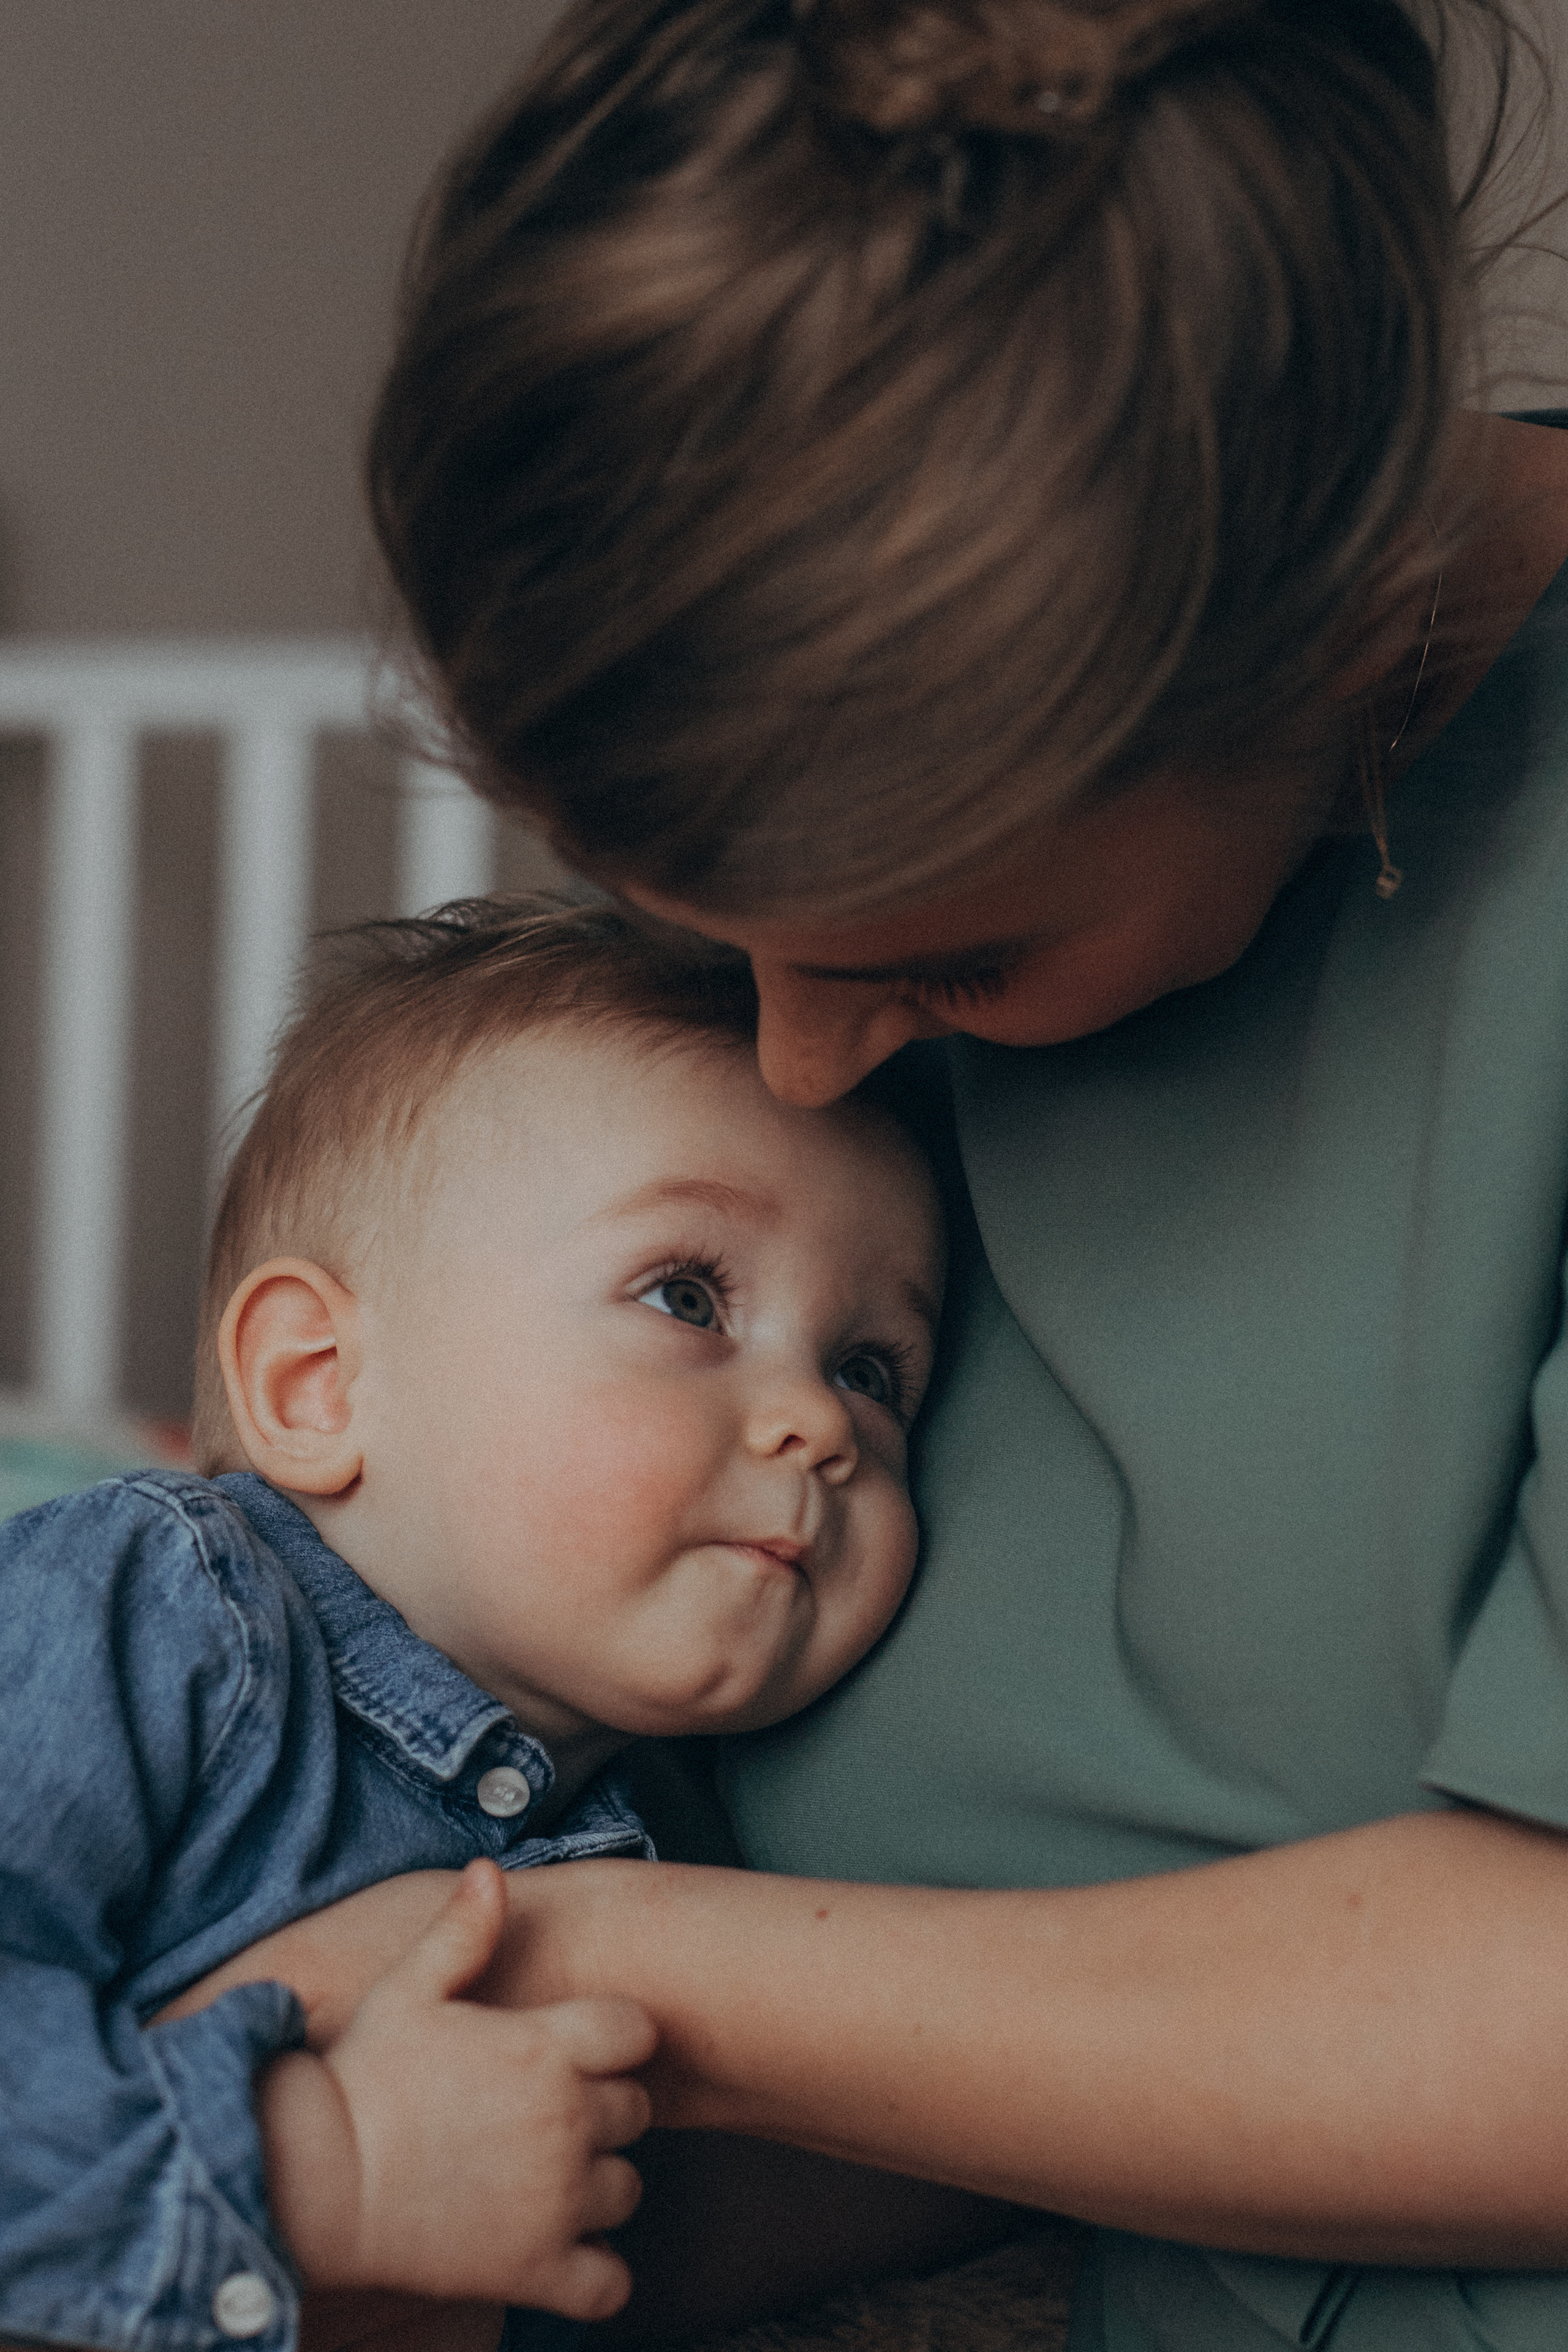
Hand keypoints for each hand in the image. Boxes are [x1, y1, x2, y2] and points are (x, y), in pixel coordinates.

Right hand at [259, 1860, 656, 2318]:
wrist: (312, 2179)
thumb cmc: (361, 2077)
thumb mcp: (408, 1988)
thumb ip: (462, 1931)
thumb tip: (490, 1872)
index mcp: (547, 2047)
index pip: (637, 2032)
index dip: (611, 2038)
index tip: (575, 2050)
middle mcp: (566, 2120)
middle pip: (637, 2110)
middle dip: (602, 2110)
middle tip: (543, 2115)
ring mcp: (556, 2199)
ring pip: (628, 2191)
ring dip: (598, 2188)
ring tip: (540, 2180)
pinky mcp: (535, 2269)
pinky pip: (610, 2285)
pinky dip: (594, 2275)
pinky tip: (558, 2254)